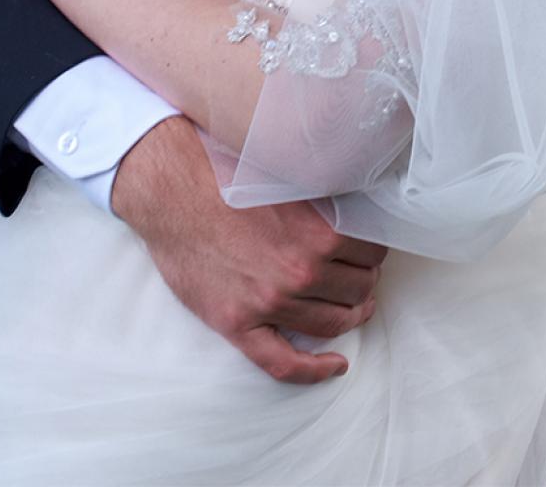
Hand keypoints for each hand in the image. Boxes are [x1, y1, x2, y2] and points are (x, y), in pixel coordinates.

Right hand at [113, 117, 385, 386]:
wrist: (171, 191)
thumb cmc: (224, 174)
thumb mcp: (287, 176)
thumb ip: (322, 196)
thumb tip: (356, 198)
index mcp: (317, 232)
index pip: (371, 251)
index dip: (374, 251)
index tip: (370, 250)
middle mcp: (300, 272)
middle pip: (358, 289)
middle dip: (365, 283)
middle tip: (362, 276)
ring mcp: (270, 303)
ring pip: (332, 323)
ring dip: (350, 317)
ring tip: (356, 309)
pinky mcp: (239, 324)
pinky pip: (284, 363)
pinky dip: (315, 371)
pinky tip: (336, 365)